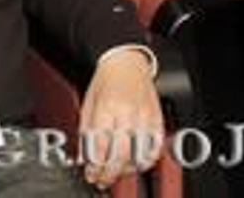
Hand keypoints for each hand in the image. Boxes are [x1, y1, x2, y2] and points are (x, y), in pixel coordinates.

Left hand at [78, 49, 163, 189]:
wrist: (127, 63)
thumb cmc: (105, 81)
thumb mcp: (88, 103)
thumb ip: (86, 131)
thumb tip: (85, 157)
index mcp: (107, 107)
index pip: (101, 145)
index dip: (96, 165)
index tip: (91, 173)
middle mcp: (128, 113)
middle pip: (121, 153)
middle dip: (110, 172)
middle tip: (102, 179)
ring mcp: (145, 117)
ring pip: (140, 154)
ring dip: (126, 169)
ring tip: (116, 173)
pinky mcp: (158, 120)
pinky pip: (155, 148)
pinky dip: (145, 161)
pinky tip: (135, 164)